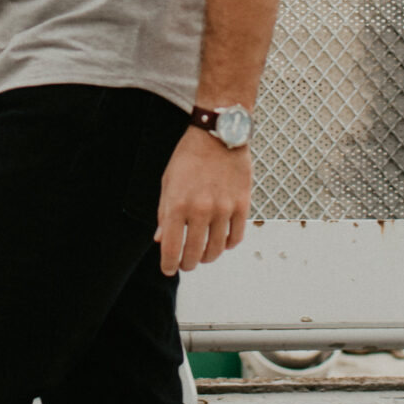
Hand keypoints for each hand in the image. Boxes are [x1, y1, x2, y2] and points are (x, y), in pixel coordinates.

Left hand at [154, 128, 251, 275]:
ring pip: (217, 249)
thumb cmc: (188, 157)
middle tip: (186, 264)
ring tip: (203, 255)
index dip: (168, 264)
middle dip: (187, 264)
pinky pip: (236, 237)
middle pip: (194, 253)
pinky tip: (222, 242)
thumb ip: (164, 214)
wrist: (218, 134)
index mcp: (177, 204)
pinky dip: (228, 245)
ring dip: (208, 257)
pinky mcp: (242, 205)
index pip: (171, 248)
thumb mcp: (168, 182)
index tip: (168, 269)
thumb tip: (161, 241)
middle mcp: (201, 209)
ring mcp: (223, 208)